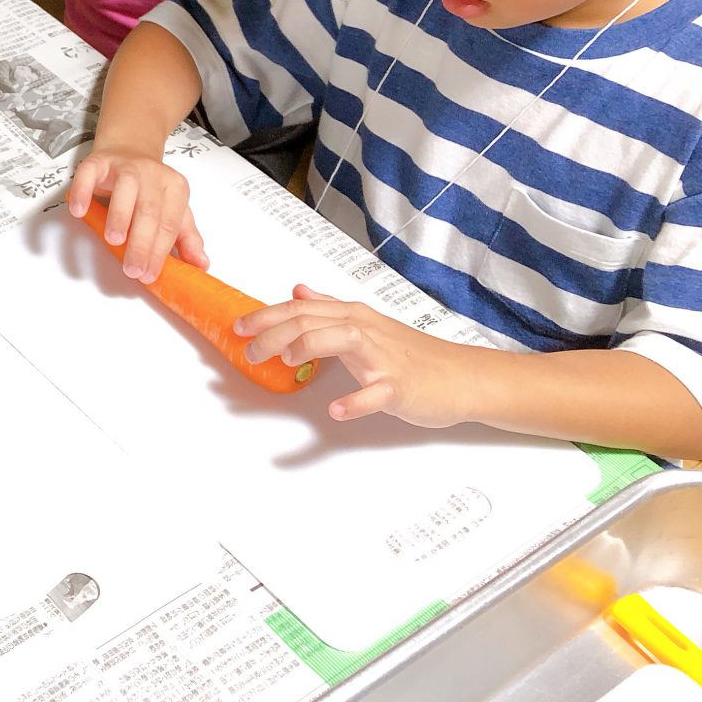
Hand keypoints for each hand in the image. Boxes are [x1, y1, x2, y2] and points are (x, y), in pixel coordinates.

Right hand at [65, 145, 205, 282]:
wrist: (128, 151)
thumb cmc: (148, 188)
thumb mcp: (172, 210)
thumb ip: (185, 238)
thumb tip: (200, 264)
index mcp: (174, 188)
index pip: (169, 224)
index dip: (160, 252)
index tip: (150, 273)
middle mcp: (152, 174)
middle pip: (150, 210)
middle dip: (141, 243)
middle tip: (132, 268)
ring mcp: (124, 165)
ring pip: (126, 188)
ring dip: (120, 215)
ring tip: (114, 241)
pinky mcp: (98, 161)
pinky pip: (89, 174)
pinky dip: (83, 192)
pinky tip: (81, 210)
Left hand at [236, 285, 479, 425]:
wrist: (463, 378)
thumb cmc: (413, 354)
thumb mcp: (368, 324)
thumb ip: (330, 309)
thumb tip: (297, 292)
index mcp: (354, 317)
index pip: (302, 309)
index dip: (267, 316)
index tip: (239, 327)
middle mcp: (366, 331)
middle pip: (313, 321)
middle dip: (274, 333)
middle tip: (250, 351)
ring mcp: (384, 358)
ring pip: (343, 340)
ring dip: (309, 347)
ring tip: (286, 362)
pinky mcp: (401, 387)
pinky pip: (377, 392)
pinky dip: (355, 401)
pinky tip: (336, 410)